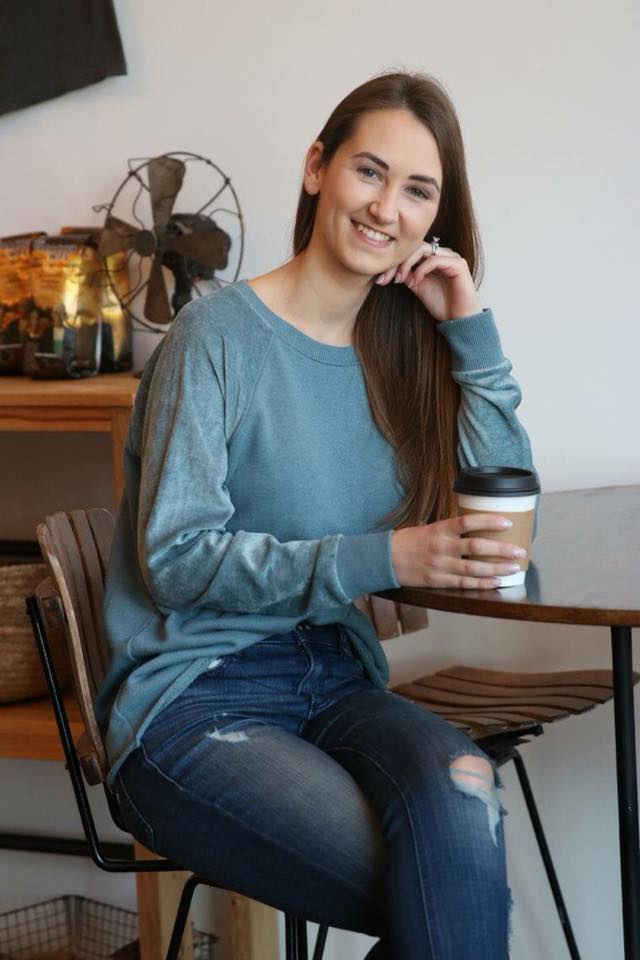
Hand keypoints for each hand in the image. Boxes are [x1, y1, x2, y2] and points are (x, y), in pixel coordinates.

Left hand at [375, 240, 480, 322]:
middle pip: (414, 247)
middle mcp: (442, 254)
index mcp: (433, 258)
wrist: (459, 319)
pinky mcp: (458, 263)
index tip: (380, 279)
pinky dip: (421, 270)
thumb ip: (407, 276)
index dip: (393, 263)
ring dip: (406, 264)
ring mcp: (451, 257)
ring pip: (422, 249)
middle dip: (397, 262)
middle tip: (386, 278)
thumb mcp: (418, 288)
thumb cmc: (442, 305)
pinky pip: (434, 260)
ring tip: (399, 280)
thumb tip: (392, 268)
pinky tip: (415, 282)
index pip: (410, 251)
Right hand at [390, 513, 525, 588]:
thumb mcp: (430, 527)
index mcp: (439, 529)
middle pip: (476, 547)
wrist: (386, 559)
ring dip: (496, 568)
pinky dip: (481, 583)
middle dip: (501, 549)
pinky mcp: (438, 581)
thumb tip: (478, 526)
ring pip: (473, 568)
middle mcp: (441, 546)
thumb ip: (451, 529)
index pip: (467, 522)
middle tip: (519, 550)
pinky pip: (464, 583)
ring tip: (514, 567)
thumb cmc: (410, 541)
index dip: (488, 522)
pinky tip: (496, 581)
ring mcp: (440, 565)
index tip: (507, 522)